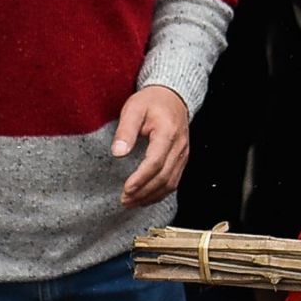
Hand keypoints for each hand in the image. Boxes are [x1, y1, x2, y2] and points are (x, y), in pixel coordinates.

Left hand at [113, 85, 189, 207]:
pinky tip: (146, 197)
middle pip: (164, 177)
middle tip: (125, 200)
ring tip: (132, 202)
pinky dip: (160, 193)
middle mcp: (179, 146)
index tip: (126, 189)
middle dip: (144, 192)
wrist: (173, 97)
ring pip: (171, 182)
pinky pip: (174, 181)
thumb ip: (125, 131)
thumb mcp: (134, 109)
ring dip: (151, 196)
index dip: (141, 178)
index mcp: (168, 133)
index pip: (156, 162)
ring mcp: (183, 154)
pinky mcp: (182, 159)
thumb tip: (118, 153)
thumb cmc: (152, 102)